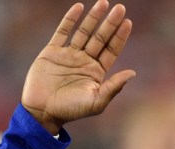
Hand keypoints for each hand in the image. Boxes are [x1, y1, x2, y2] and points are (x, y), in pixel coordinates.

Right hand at [22, 0, 135, 134]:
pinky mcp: (52, 52)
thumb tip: (133, 73)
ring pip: (83, 32)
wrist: (42, 111)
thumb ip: (114, 87)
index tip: (128, 22)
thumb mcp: (96, 102)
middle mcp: (84, 61)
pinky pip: (62, 32)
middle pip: (100, 38)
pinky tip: (79, 7)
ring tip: (103, 3)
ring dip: (93, 18)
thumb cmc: (71, 111)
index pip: (111, 50)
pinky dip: (70, 20)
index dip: (120, 36)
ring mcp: (68, 55)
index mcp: (96, 72)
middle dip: (110, 23)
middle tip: (120, 8)